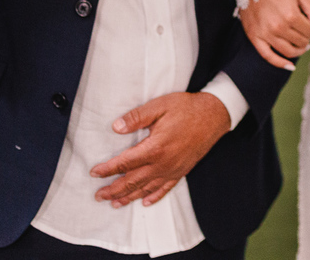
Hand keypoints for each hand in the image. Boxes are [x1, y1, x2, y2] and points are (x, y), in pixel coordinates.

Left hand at [90, 92, 229, 207]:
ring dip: (129, 197)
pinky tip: (145, 202)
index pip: (125, 163)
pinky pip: (165, 189)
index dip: (108, 169)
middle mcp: (163, 163)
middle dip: (113, 190)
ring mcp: (173, 170)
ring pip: (146, 189)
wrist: (214, 115)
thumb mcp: (160, 106)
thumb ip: (137, 117)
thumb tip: (115, 127)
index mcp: (155, 147)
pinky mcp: (182, 171)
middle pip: (132, 181)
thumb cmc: (187, 108)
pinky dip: (154, 197)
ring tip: (114, 203)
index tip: (94, 172)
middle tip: (98, 196)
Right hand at [240, 0, 309, 70]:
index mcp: (291, 15)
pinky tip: (290, 66)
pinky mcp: (255, 38)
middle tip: (304, 34)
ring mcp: (266, 34)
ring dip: (298, 51)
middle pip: (300, 42)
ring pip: (288, 52)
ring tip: (301, 47)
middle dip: (306, 39)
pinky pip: (268, 56)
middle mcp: (279, 26)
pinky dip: (280, 64)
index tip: (309, 25)